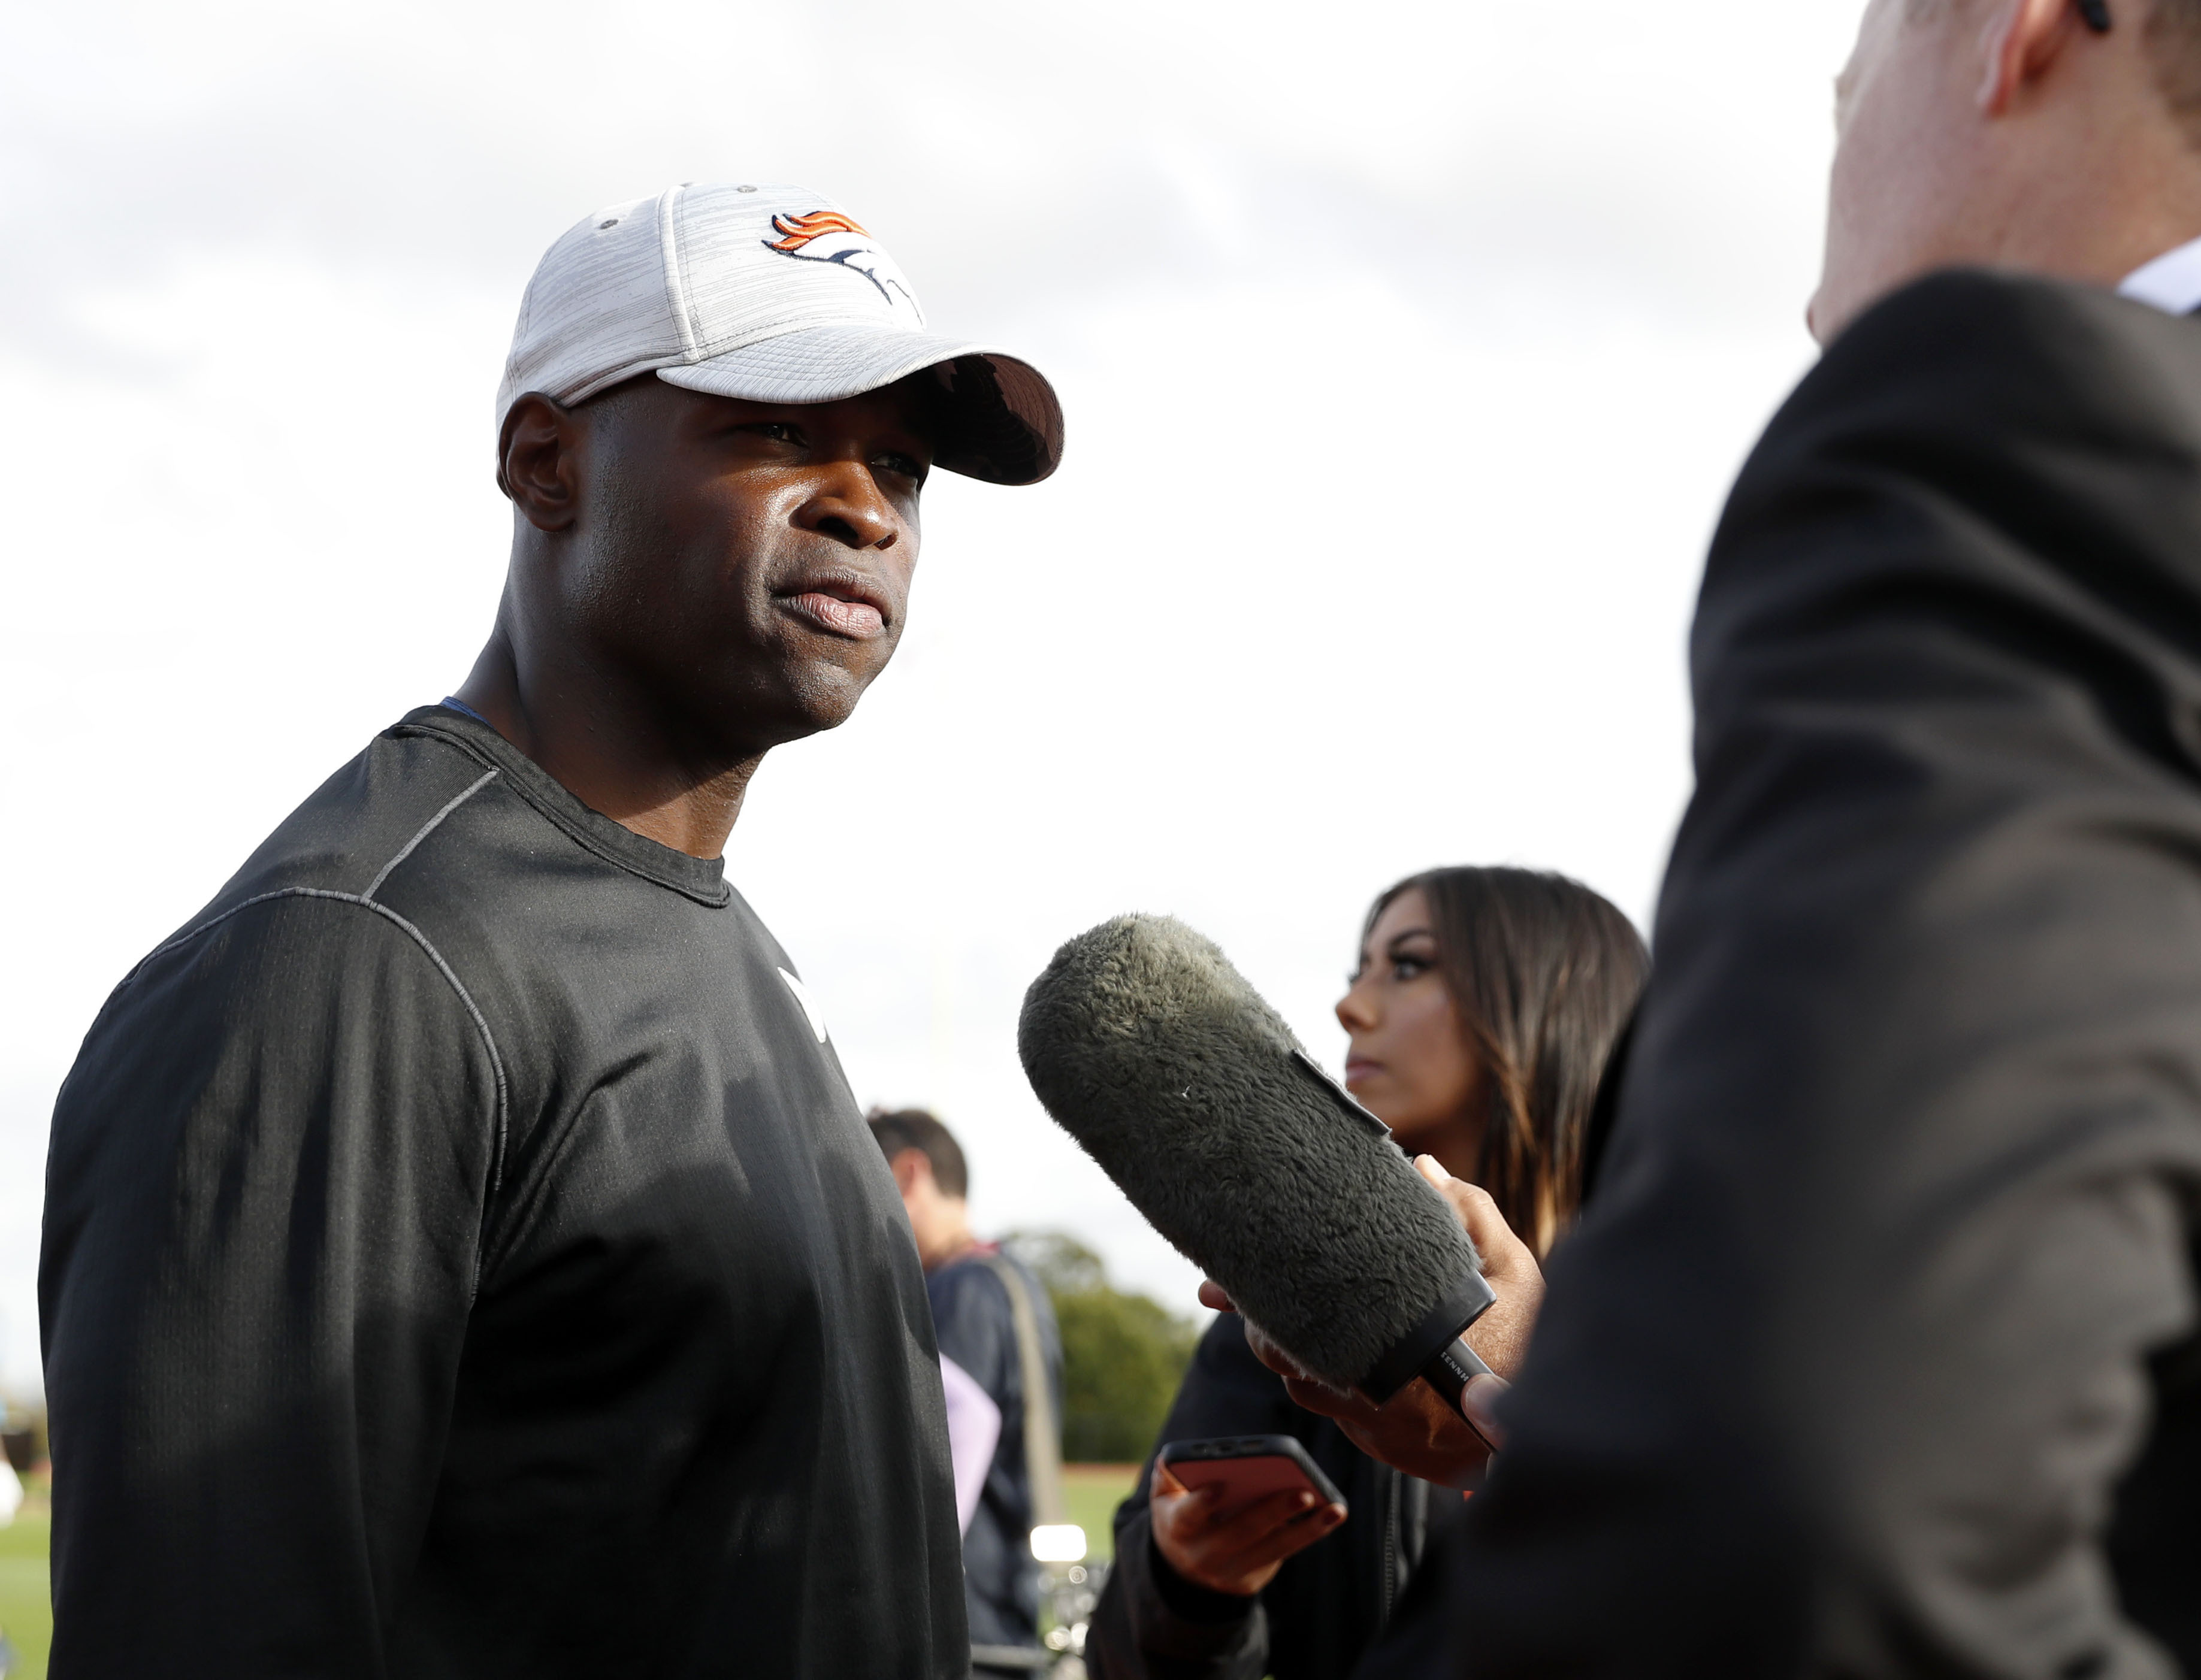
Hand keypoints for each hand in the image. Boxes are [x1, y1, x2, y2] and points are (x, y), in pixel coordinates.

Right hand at [1148, 1461, 1345, 1596]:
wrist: (1185, 1570)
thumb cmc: (1180, 1516)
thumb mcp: (1164, 1498)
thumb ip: (1170, 1474)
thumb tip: (1174, 1457)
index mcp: (1178, 1528)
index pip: (1188, 1516)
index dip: (1202, 1503)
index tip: (1221, 1484)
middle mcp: (1204, 1555)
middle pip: (1241, 1532)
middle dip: (1273, 1512)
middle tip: (1303, 1493)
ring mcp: (1230, 1571)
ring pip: (1272, 1549)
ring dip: (1306, 1529)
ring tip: (1334, 1509)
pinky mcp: (1253, 1579)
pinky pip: (1283, 1553)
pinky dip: (1308, 1533)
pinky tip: (1330, 1515)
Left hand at [1195, 1155, 1540, 1487]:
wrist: (1547, 1435)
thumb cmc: (1529, 1345)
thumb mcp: (1512, 1271)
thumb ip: (1468, 1215)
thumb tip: (1423, 1169)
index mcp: (1394, 1345)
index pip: (1291, 1322)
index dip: (1253, 1298)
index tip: (1219, 1284)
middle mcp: (1374, 1397)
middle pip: (1280, 1356)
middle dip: (1259, 1321)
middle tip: (1228, 1291)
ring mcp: (1373, 1430)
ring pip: (1300, 1385)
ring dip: (1287, 1351)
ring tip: (1275, 1313)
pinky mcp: (1379, 1450)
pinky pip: (1330, 1411)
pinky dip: (1321, 1382)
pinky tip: (1328, 1351)